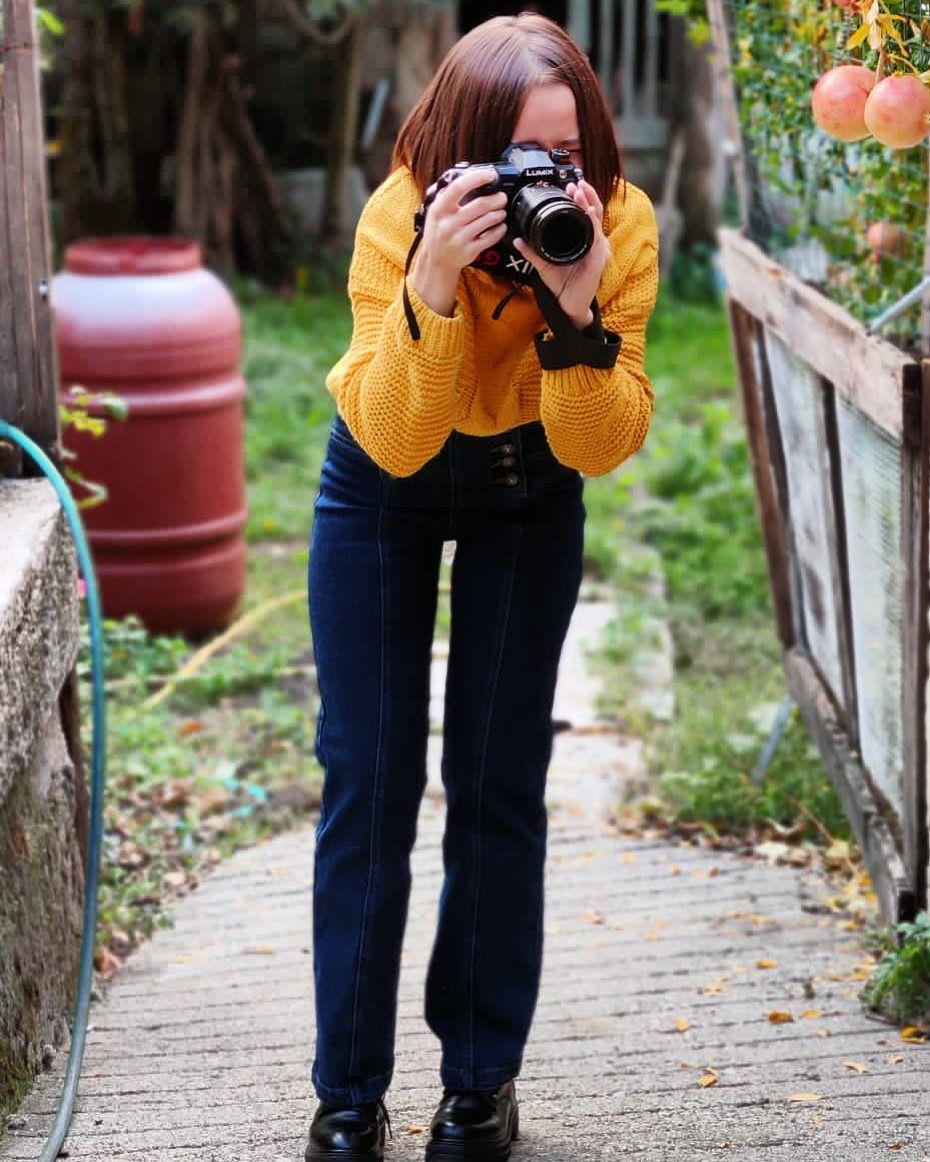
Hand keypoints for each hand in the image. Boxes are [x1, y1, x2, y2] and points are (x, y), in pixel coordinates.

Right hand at [419, 166, 508, 275]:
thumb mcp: (435, 212)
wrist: (436, 261)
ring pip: (488, 220)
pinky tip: (500, 226)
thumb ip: (447, 195)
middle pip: (480, 204)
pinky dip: (500, 229)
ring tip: (501, 211)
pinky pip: (491, 237)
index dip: (477, 178)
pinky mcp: (469, 251)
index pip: (459, 187)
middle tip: (501, 197)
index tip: (490, 175)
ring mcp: (459, 239)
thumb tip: (466, 176)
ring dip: (499, 213)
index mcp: (439, 210)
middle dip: (496, 198)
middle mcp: (448, 224)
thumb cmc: (438, 233)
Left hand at [513, 178, 611, 327]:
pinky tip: (589, 215)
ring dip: (590, 206)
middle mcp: (595, 243)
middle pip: (595, 213)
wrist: (569, 305)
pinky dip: (593, 226)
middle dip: (588, 196)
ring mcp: (599, 251)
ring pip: (596, 223)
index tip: (571, 185)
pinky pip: (597, 240)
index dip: (581, 199)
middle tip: (577, 183)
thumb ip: (532, 251)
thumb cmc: (562, 284)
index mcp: (584, 240)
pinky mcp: (598, 262)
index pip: (586, 214)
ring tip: (581, 193)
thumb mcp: (544, 264)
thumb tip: (518, 240)